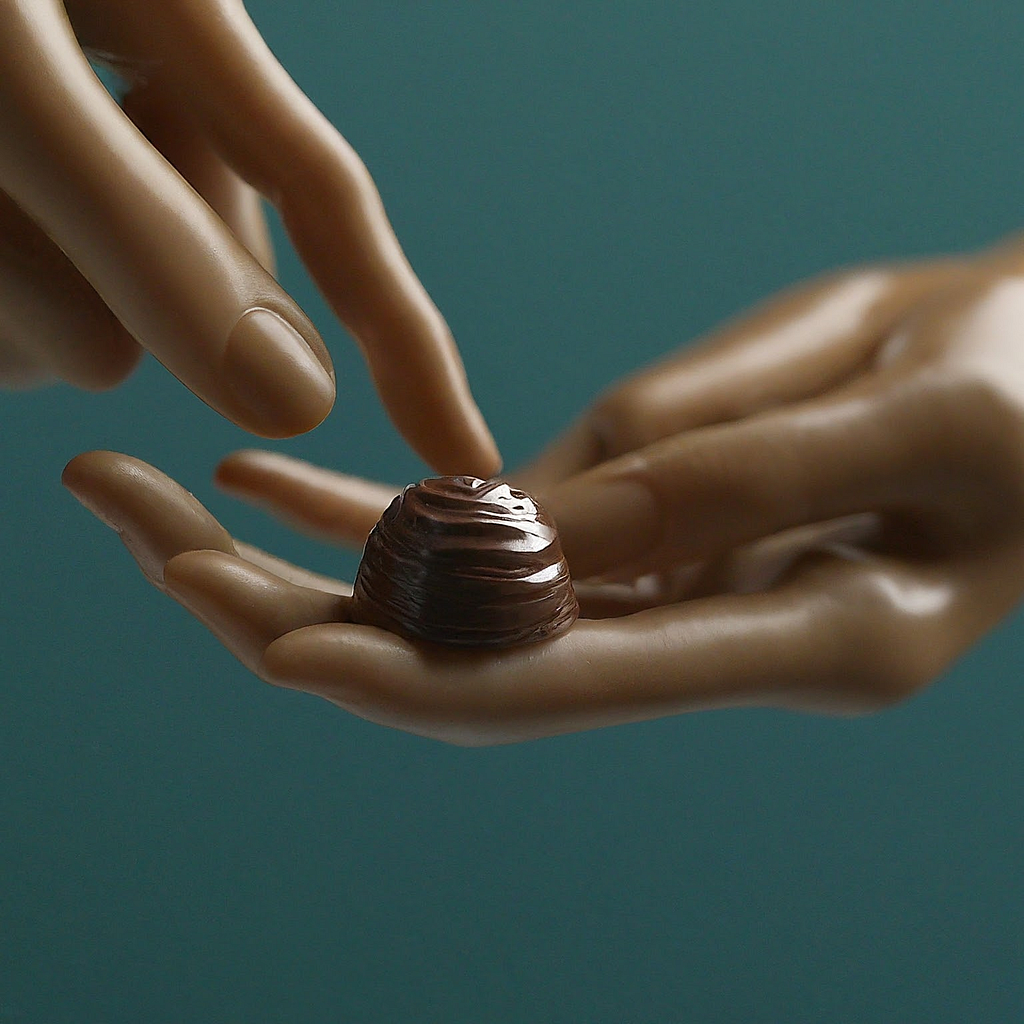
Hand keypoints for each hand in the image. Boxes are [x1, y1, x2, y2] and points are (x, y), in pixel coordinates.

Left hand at [0, 0, 497, 473]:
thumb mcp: (8, 86)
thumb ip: (155, 244)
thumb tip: (302, 406)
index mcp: (187, 25)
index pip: (335, 213)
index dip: (410, 351)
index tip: (469, 462)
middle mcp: (148, 101)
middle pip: (188, 286)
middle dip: (90, 289)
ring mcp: (76, 161)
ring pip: (95, 323)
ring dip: (13, 294)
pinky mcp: (20, 216)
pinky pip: (30, 317)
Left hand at [64, 234, 1023, 744]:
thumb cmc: (1023, 378)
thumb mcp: (916, 407)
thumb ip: (735, 477)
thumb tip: (543, 531)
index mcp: (813, 638)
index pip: (587, 678)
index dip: (431, 670)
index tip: (281, 651)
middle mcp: (717, 632)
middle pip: (488, 658)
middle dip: (319, 619)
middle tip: (156, 554)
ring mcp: (672, 583)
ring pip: (468, 598)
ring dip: (315, 563)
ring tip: (162, 514)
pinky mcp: (645, 523)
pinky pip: (497, 531)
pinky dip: (384, 512)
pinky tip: (276, 486)